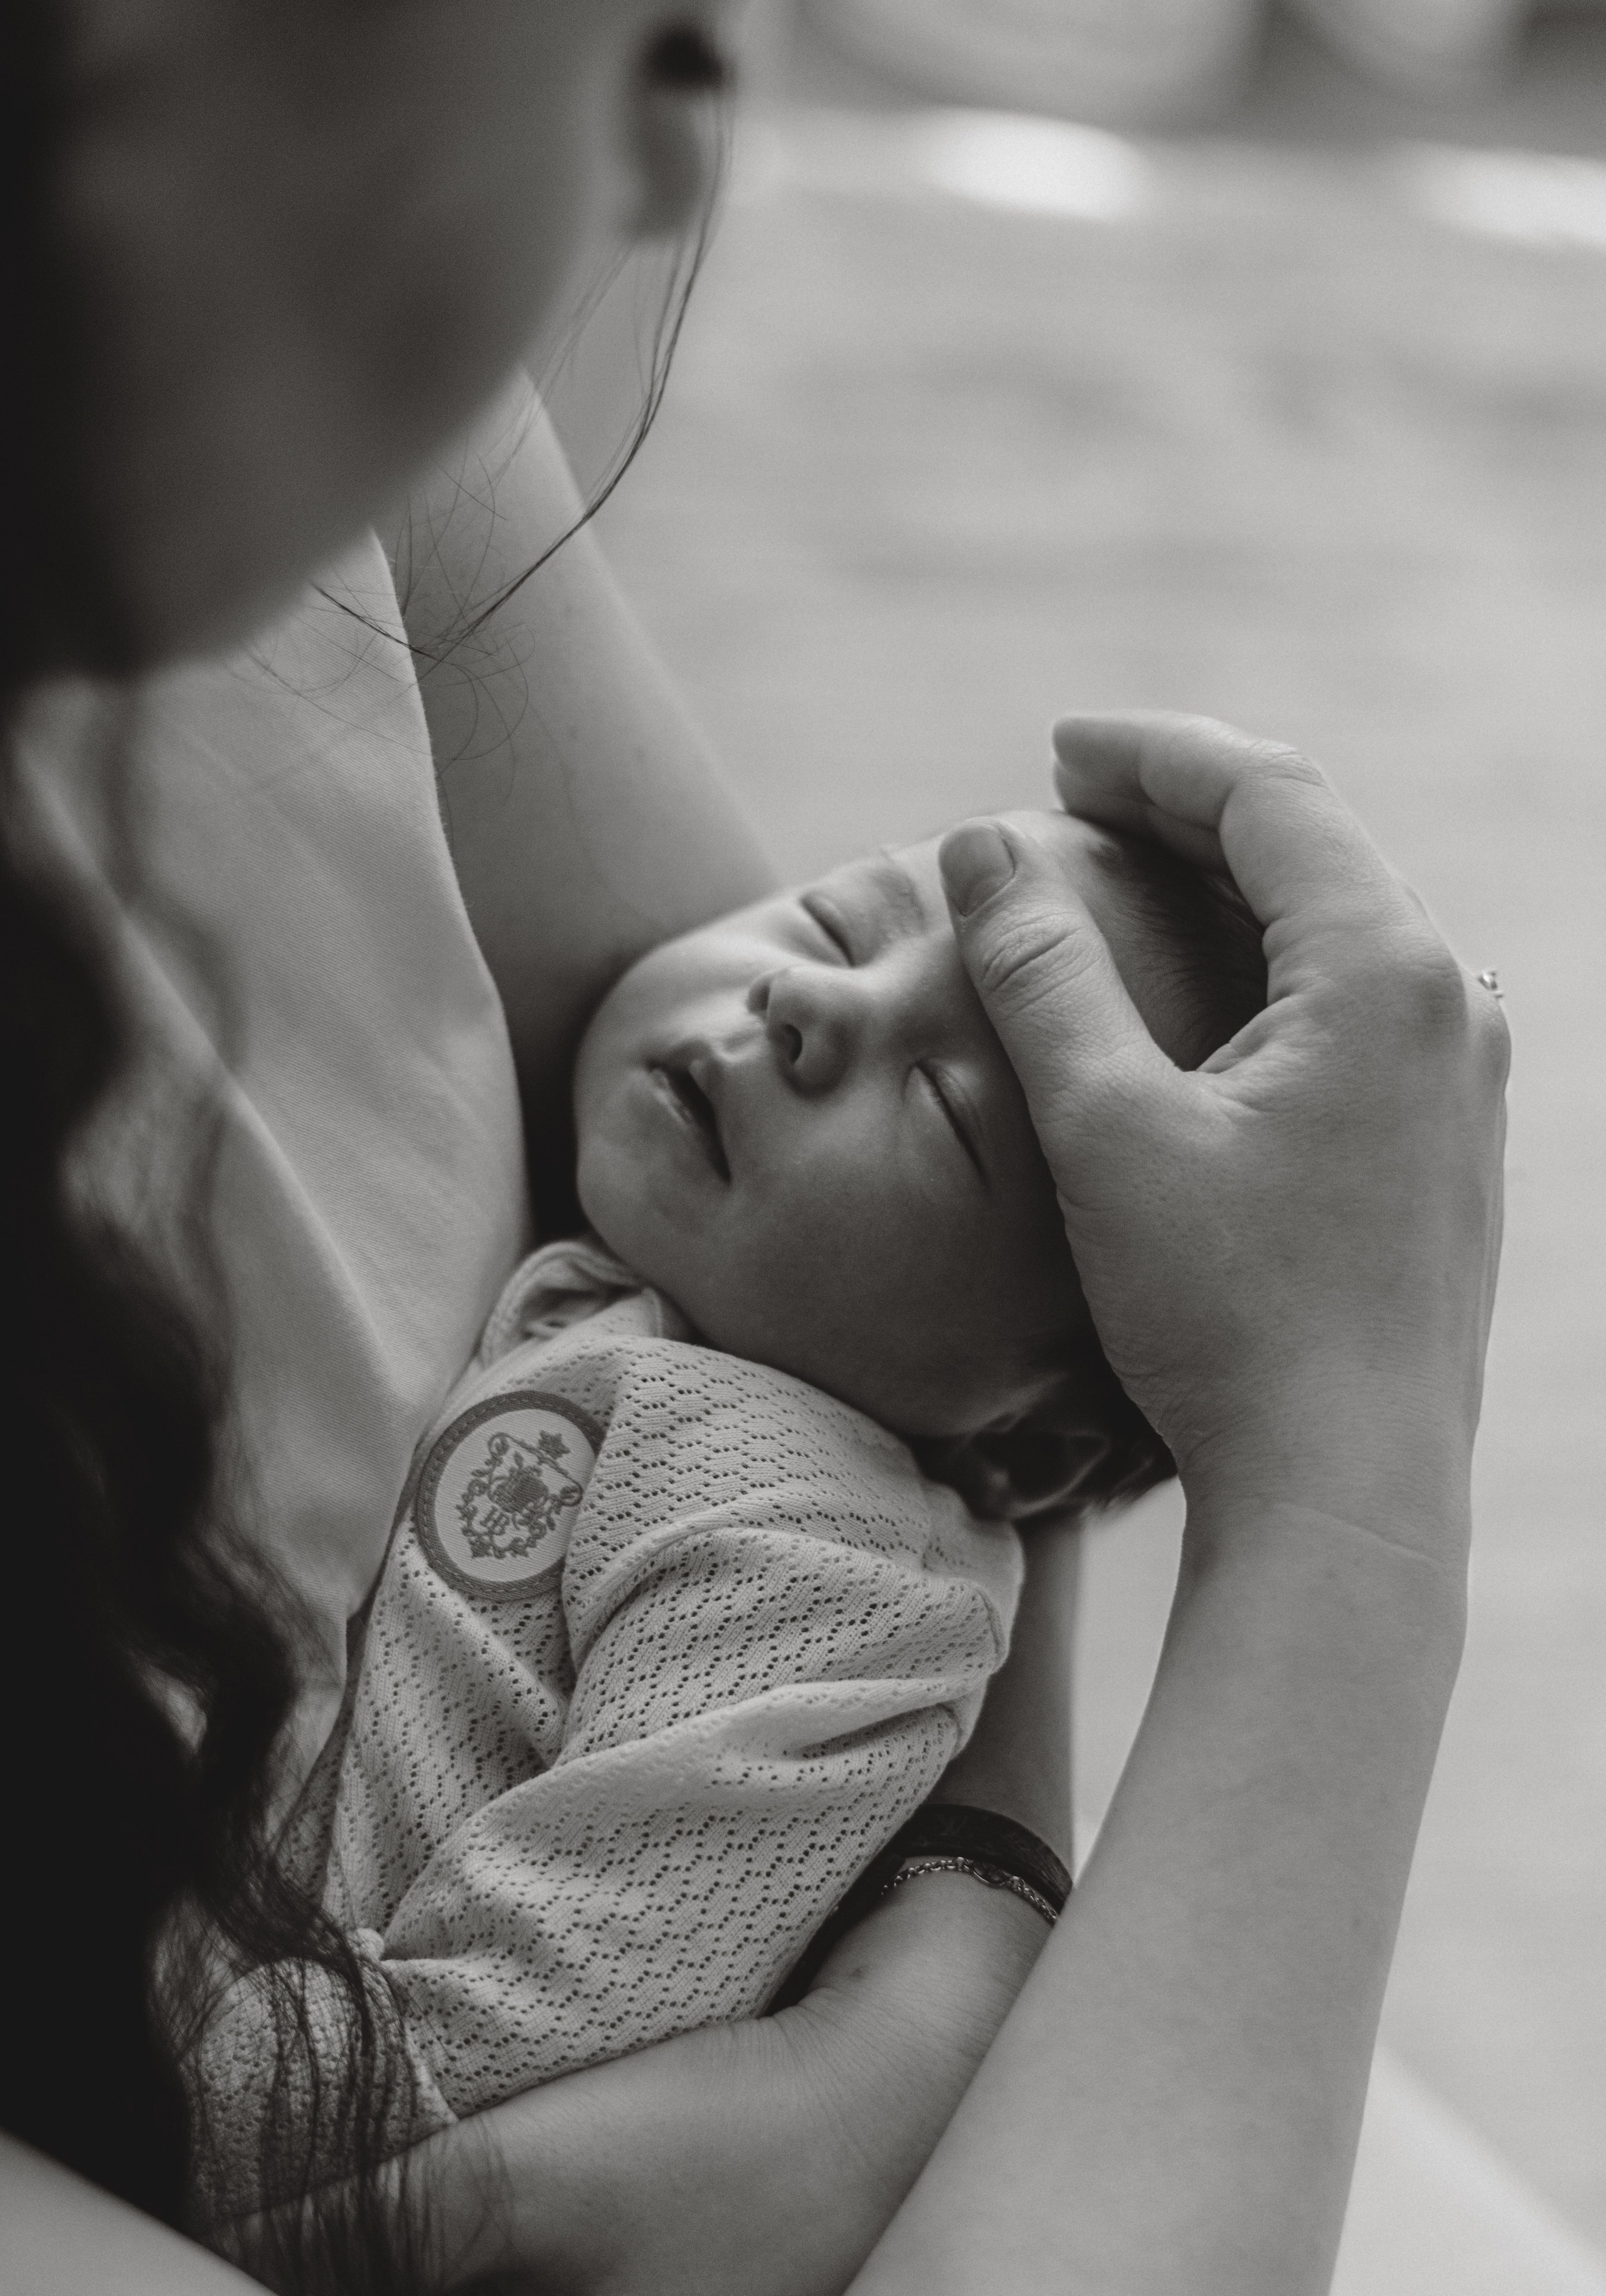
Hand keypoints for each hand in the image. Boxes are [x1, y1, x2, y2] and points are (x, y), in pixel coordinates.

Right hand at [939, 713, 1507, 1547]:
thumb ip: (1042, 973)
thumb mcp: (1107, 1130)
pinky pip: (1359, 1003)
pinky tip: (1201, 997)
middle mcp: (1453, 1004)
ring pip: (1341, 925)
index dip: (1153, 752)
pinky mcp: (1448, 1142)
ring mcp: (1464, 1078)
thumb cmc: (1227, 1318)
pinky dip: (1268, 966)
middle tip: (1073, 794)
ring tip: (1125, 876)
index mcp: (1386, 971)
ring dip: (1231, 885)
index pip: (1269, 793)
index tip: (1054, 748)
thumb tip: (982, 845)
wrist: (1347, 1494)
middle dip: (1189, 805)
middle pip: (1317, 846)